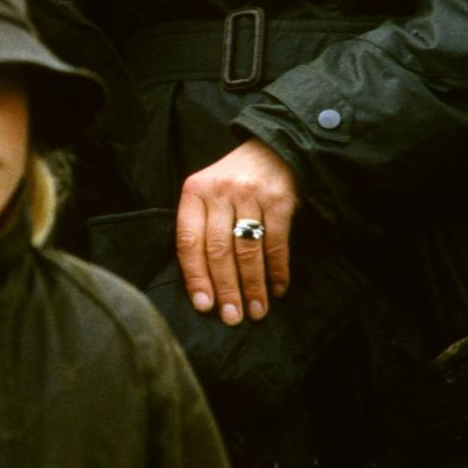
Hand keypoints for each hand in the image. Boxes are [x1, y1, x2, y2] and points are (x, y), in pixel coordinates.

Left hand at [176, 139, 299, 325]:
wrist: (273, 148)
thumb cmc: (233, 181)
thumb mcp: (208, 194)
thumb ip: (201, 227)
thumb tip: (201, 284)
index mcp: (194, 191)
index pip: (188, 240)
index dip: (195, 277)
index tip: (204, 306)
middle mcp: (220, 191)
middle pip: (218, 250)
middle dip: (225, 289)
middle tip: (231, 318)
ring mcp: (250, 194)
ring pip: (247, 250)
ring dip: (252, 286)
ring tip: (256, 311)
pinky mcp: (279, 199)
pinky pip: (276, 243)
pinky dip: (277, 270)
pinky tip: (277, 289)